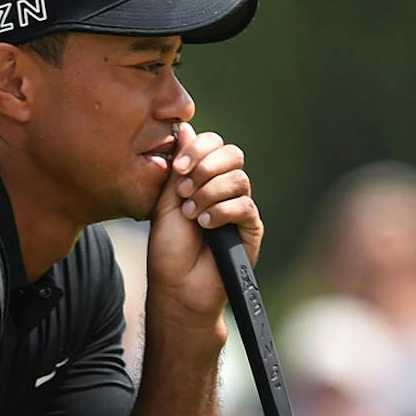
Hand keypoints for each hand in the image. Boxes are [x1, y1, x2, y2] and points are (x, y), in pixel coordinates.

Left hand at [146, 123, 263, 328]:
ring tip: (191, 214)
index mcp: (204, 178)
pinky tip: (205, 224)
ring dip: (210, 192)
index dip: (198, 149)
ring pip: (239, 179)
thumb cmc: (169, 248)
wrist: (177, 287)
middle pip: (232, 154)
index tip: (178, 168)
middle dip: (206, 167)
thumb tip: (185, 128)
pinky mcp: (250, 229)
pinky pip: (245, 206)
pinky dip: (222, 211)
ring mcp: (239, 209)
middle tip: (184, 190)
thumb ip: (177, 167)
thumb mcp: (165, 201)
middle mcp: (225, 189)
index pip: (214, 144)